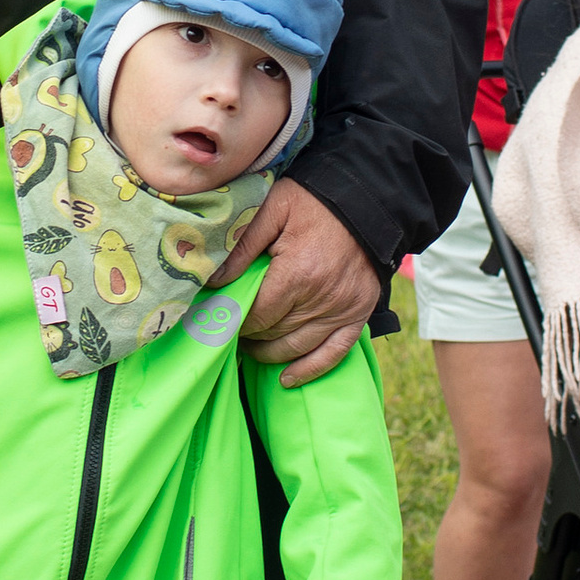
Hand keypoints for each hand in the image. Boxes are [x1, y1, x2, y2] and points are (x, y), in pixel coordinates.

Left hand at [237, 180, 378, 386]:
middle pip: (275, 334)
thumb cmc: (315, 202)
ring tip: (251, 348)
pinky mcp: (358, 314)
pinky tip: (288, 379)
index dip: (235, 321)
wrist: (366, 199)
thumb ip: (243, 246)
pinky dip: (310, 369)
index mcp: (297, 273)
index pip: (257, 315)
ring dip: (270, 354)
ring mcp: (343, 309)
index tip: (221, 318)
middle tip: (230, 331)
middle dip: (249, 336)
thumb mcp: (274, 210)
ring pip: (298, 348)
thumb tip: (213, 280)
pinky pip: (334, 353)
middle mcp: (321, 298)